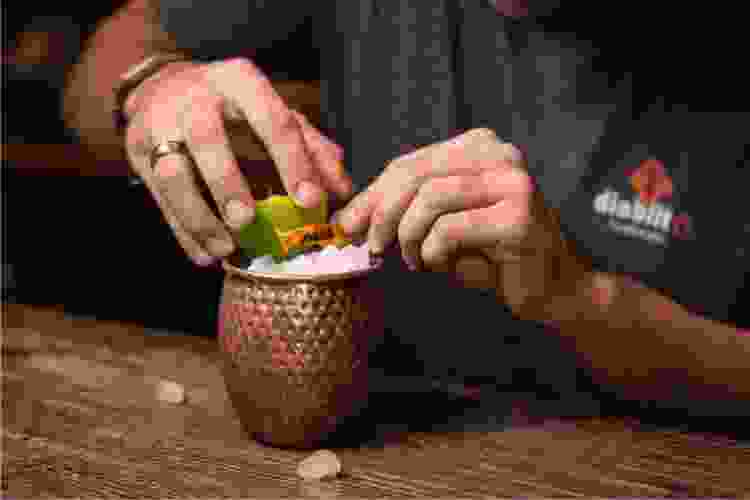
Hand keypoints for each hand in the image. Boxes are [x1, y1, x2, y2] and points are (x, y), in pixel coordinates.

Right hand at [125, 58, 352, 263]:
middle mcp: (197, 97)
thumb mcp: (274, 112)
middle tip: (248, 222)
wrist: (166, 85)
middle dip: (227, 183)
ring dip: (198, 216)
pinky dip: (182, 231)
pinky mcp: (137, 149)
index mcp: (241, 81)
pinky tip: (204, 256)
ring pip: (172, 171)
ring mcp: (160, 122)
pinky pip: (157, 197)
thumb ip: (311, 147)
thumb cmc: (236, 107)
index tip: (310, 202)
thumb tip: (342, 189)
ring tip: (224, 250)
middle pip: (207, 139)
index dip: (293, 162)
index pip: (272, 120)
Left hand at [336, 128, 591, 322]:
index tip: (347, 224)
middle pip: (416, 174)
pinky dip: (433, 252)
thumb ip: (408, 210)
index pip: (412, 163)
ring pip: (430, 197)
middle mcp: (500, 155)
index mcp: (480, 147)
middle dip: (381, 212)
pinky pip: (449, 230)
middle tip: (370, 246)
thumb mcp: (445, 224)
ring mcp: (513, 184)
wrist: (556, 291)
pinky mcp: (519, 218)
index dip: (373, 194)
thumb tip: (351, 217)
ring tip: (413, 261)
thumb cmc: (494, 259)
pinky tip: (441, 266)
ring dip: (409, 236)